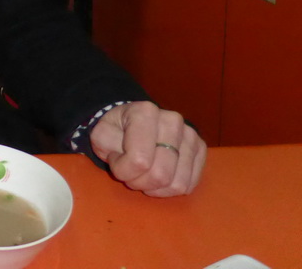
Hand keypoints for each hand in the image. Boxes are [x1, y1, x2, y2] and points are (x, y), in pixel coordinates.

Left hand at [88, 101, 206, 196]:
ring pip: (177, 184)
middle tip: (130, 173)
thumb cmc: (116, 131)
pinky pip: (189, 185)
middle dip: (139, 182)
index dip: (123, 170)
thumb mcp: (100, 134)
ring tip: (144, 174)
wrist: (132, 123)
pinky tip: (158, 177)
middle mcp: (172, 120)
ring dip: (155, 188)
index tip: (115, 160)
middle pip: (161, 175)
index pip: (139, 160)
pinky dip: (170, 189)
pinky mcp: (200, 150)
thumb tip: (134, 161)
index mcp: (145, 112)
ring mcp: (190, 135)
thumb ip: (108, 146)